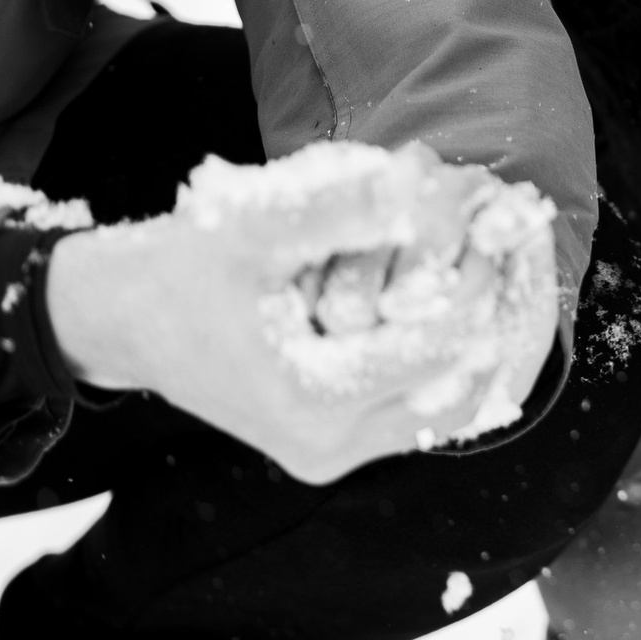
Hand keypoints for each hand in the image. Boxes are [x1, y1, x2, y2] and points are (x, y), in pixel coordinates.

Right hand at [46, 144, 557, 483]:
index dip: (478, 271)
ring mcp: (333, 456)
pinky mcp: (334, 448)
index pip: (438, 341)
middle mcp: (329, 447)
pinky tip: (459, 298)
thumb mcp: (254, 223)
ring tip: (493, 261)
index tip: (501, 211)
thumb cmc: (186, 263)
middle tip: (512, 233)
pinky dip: (446, 358)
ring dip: (477, 333)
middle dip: (491, 302)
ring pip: (449, 406)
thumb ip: (339, 204)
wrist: (128, 318)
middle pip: (459, 382)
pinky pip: (419, 412)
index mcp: (310, 399)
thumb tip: (427, 182)